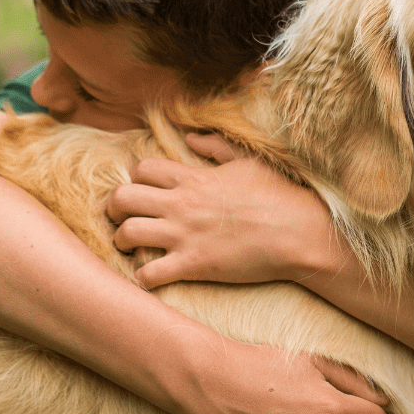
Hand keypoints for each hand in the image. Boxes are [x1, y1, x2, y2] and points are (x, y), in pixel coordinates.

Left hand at [107, 133, 335, 288]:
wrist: (299, 232)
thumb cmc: (279, 195)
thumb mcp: (247, 161)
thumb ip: (216, 147)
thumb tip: (192, 136)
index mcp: (193, 178)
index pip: (142, 169)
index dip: (135, 178)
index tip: (143, 190)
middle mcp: (181, 204)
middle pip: (122, 198)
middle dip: (114, 208)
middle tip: (121, 218)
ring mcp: (185, 235)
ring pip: (126, 234)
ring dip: (121, 242)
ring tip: (130, 247)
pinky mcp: (193, 265)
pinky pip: (149, 274)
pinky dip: (143, 278)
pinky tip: (151, 277)